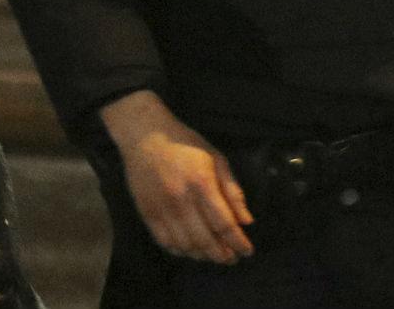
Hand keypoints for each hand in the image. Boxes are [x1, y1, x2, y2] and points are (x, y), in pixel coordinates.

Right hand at [100, 90, 254, 263]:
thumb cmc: (186, 144)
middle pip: (205, 240)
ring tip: (214, 256)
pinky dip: (180, 251)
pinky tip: (191, 251)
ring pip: (185, 245)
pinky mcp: (147, 213)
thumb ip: (232, 190)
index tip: (247, 251)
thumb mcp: (216, 158)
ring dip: (203, 256)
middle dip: (223, 254)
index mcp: (202, 183)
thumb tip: (246, 221)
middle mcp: (181, 199)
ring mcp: (162, 208)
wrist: (145, 136)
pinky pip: (165, 242)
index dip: (238, 242)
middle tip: (232, 258)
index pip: (224, 223)